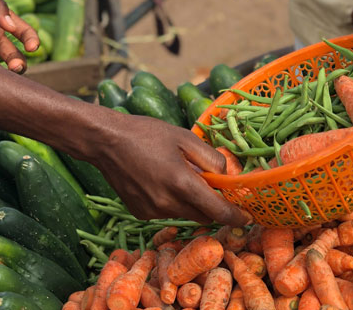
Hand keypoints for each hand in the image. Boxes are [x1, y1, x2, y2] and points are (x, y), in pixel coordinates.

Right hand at [86, 115, 251, 225]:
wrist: (106, 142)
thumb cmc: (147, 134)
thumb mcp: (186, 138)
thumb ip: (211, 159)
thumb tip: (226, 177)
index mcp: (182, 184)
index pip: (218, 212)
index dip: (235, 217)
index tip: (246, 217)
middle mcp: (167, 204)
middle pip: (204, 216)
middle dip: (213, 206)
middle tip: (210, 185)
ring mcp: (152, 211)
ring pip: (185, 214)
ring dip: (190, 202)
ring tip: (178, 175)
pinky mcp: (141, 214)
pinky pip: (167, 212)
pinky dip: (171, 202)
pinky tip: (159, 181)